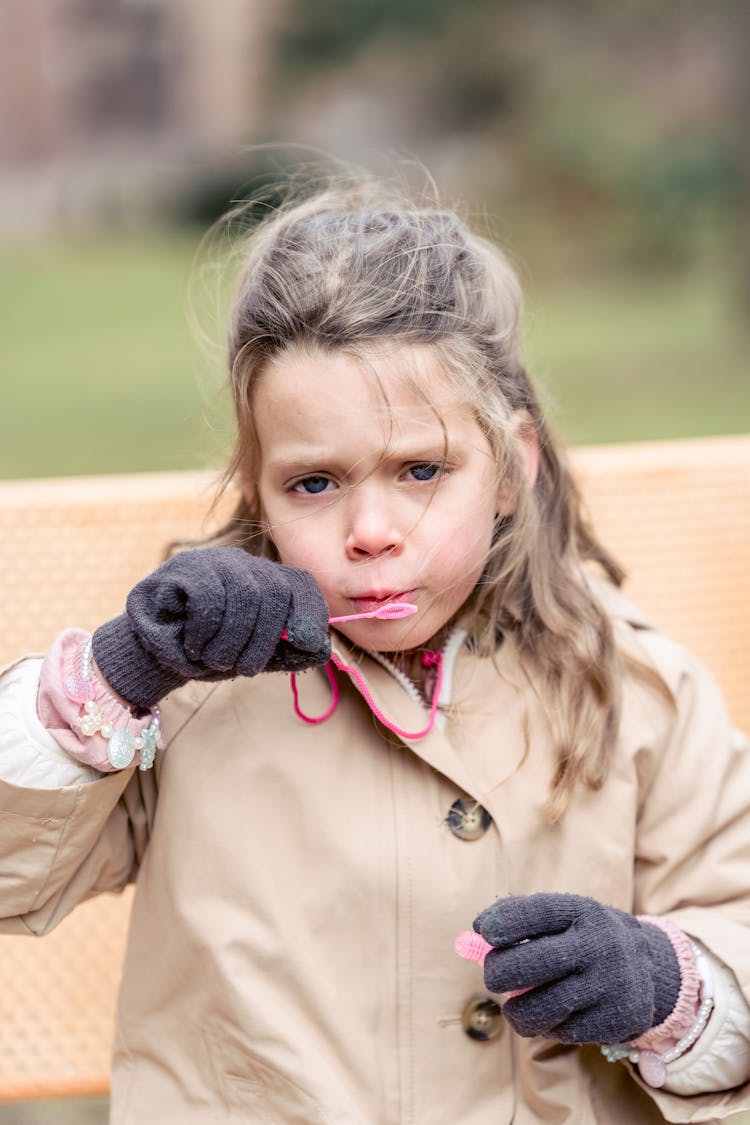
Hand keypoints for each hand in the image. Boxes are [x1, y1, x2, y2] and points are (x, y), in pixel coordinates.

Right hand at [92, 548, 330, 708]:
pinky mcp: (183, 569)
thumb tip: (322, 648)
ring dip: (230, 641)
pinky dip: (206, 631)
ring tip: (214, 659)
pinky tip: (194, 645)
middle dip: (263, 640)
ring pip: (243, 596)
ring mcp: (213, 561)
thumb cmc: (207, 652)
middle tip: (244, 668)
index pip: (300, 583)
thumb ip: (287, 652)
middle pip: (274, 592)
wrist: (152, 653)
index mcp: (265, 581)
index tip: (308, 643)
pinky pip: (209, 598)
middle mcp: (242, 564)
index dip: (310, 611)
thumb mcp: (253, 656)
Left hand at [473, 893, 679, 1044]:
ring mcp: (608, 985)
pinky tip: (552, 1012)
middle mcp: (598, 946)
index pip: (537, 913)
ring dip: (516, 1009)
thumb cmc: (584, 937)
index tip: (483, 932)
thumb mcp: (563, 917)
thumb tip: (475, 935)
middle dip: (497, 972)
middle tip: (493, 975)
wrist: (647, 966)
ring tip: (516, 1002)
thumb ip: (518, 919)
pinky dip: (546, 1025)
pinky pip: (560, 1031)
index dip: (503, 923)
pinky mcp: (613, 1021)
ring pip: (539, 1008)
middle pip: (531, 964)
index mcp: (583, 912)